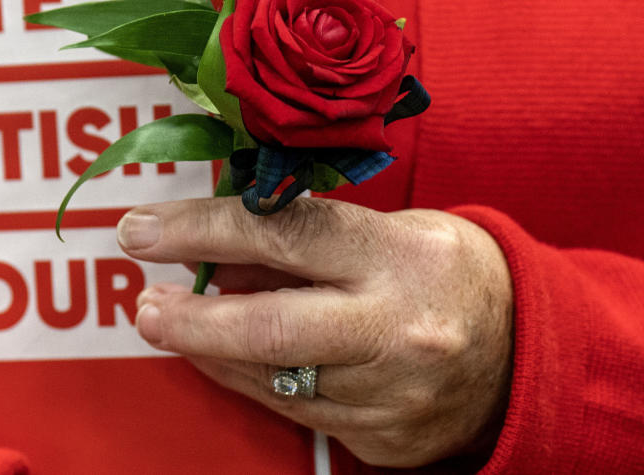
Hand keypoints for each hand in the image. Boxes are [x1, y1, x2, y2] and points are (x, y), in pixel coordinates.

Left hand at [117, 197, 512, 467]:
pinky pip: (295, 411)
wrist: (524, 352)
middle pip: (271, 328)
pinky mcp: (385, 440)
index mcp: (401, 256)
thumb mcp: (386, 229)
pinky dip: (248, 380)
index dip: (204, 228)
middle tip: (143, 305)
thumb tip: (213, 251)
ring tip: (169, 322)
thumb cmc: (444, 271)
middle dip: (192, 320)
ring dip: (210, 351)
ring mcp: (392, 395)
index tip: (143, 229)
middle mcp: (397, 329)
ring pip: (273, 378)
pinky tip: (220, 357)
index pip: (286, 233)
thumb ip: (301, 242)